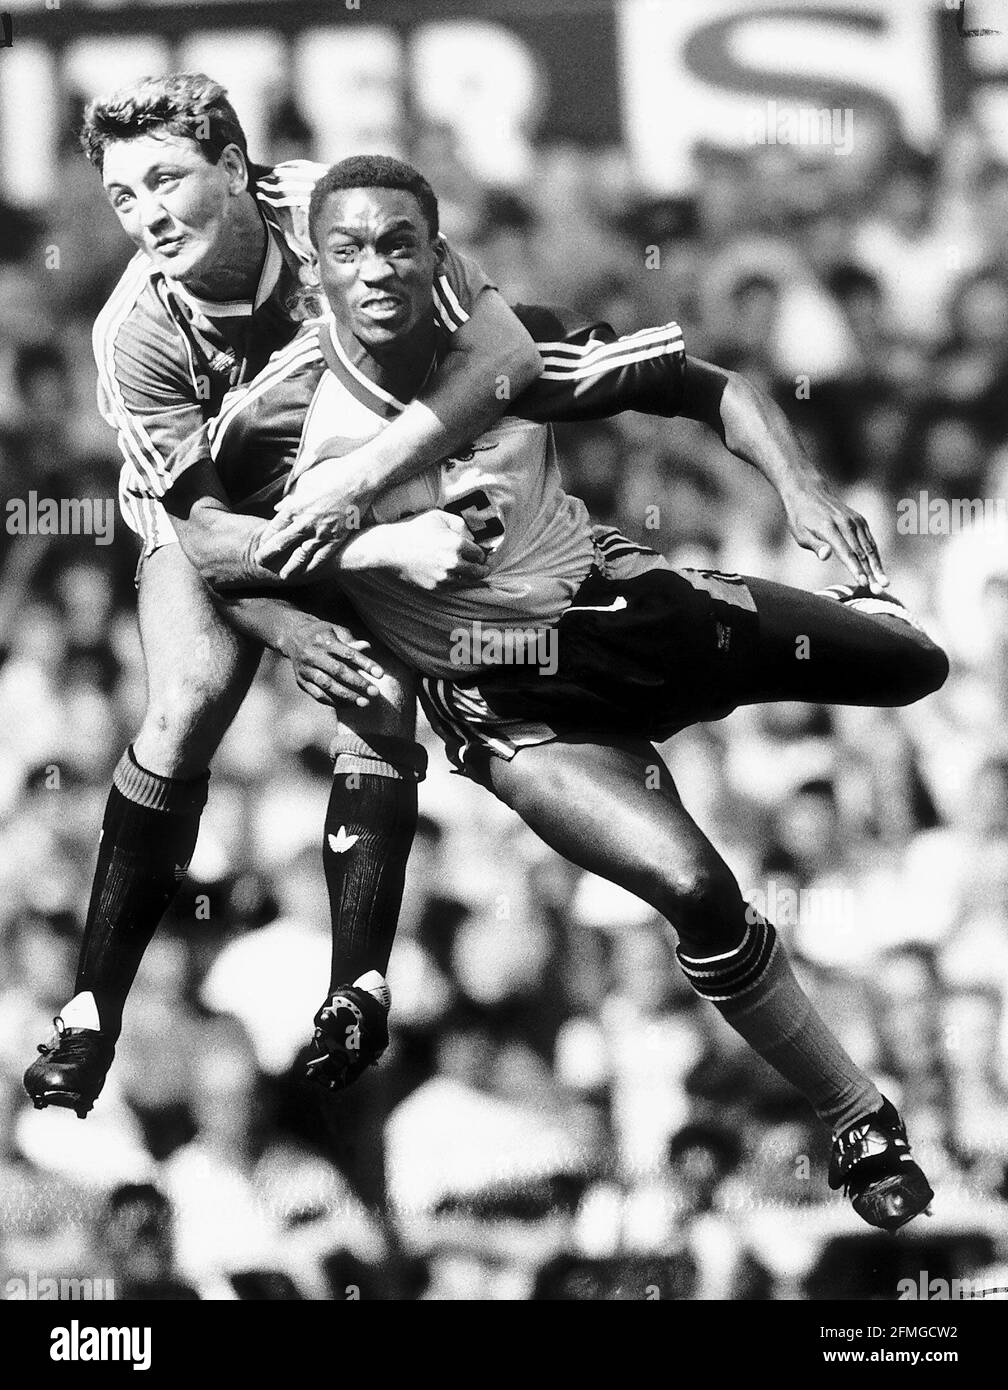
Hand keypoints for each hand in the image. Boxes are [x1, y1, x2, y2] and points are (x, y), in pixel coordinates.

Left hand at [256, 456, 373, 579]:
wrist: (359, 478)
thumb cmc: (332, 474)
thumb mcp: (305, 481)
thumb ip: (291, 498)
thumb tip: (279, 508)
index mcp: (295, 506)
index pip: (274, 527)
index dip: (266, 538)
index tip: (261, 545)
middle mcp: (305, 522)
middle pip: (282, 544)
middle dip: (268, 555)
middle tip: (260, 563)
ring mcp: (321, 532)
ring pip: (301, 555)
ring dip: (290, 567)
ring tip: (283, 576)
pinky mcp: (337, 537)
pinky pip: (322, 556)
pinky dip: (313, 566)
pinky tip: (307, 572)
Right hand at [282, 616, 384, 707]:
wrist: (291, 635)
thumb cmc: (321, 633)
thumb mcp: (335, 631)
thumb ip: (350, 642)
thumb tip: (367, 647)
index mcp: (324, 640)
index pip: (348, 654)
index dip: (365, 664)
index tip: (380, 674)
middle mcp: (313, 655)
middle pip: (338, 671)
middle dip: (358, 683)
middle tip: (375, 692)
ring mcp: (305, 669)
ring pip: (327, 686)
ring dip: (347, 696)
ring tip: (364, 703)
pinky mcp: (301, 681)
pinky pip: (318, 695)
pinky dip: (334, 702)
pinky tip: (349, 705)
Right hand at [388, 510, 487, 590]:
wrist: (392, 549)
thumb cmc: (416, 530)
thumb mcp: (439, 517)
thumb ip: (460, 524)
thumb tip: (473, 536)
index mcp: (457, 545)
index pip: (481, 555)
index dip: (482, 553)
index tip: (481, 553)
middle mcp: (454, 563)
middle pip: (479, 572)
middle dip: (482, 568)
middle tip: (482, 566)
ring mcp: (445, 577)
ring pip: (467, 582)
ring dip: (469, 577)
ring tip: (468, 571)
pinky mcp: (435, 587)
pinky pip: (453, 587)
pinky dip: (455, 582)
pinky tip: (451, 575)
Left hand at [783, 479, 887, 591]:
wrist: (809, 491)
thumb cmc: (800, 517)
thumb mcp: (800, 533)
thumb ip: (815, 545)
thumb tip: (825, 556)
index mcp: (830, 528)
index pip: (846, 553)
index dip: (856, 569)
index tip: (864, 583)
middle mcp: (846, 523)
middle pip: (862, 552)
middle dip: (872, 573)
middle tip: (880, 590)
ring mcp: (855, 520)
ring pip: (870, 547)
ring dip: (878, 566)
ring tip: (884, 583)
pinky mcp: (859, 520)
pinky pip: (870, 540)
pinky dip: (875, 555)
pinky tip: (879, 569)